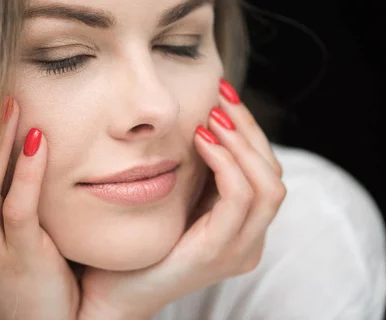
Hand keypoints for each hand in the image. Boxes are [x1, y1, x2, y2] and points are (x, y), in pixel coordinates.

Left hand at [77, 79, 285, 319]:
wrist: (112, 289)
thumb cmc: (142, 240)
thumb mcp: (179, 198)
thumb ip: (200, 172)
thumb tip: (205, 119)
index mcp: (243, 227)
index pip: (267, 170)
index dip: (250, 130)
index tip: (224, 96)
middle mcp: (249, 241)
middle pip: (273, 173)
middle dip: (249, 129)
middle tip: (221, 97)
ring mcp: (237, 250)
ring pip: (267, 185)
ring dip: (241, 143)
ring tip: (212, 117)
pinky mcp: (216, 252)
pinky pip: (239, 198)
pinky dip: (225, 163)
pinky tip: (201, 140)